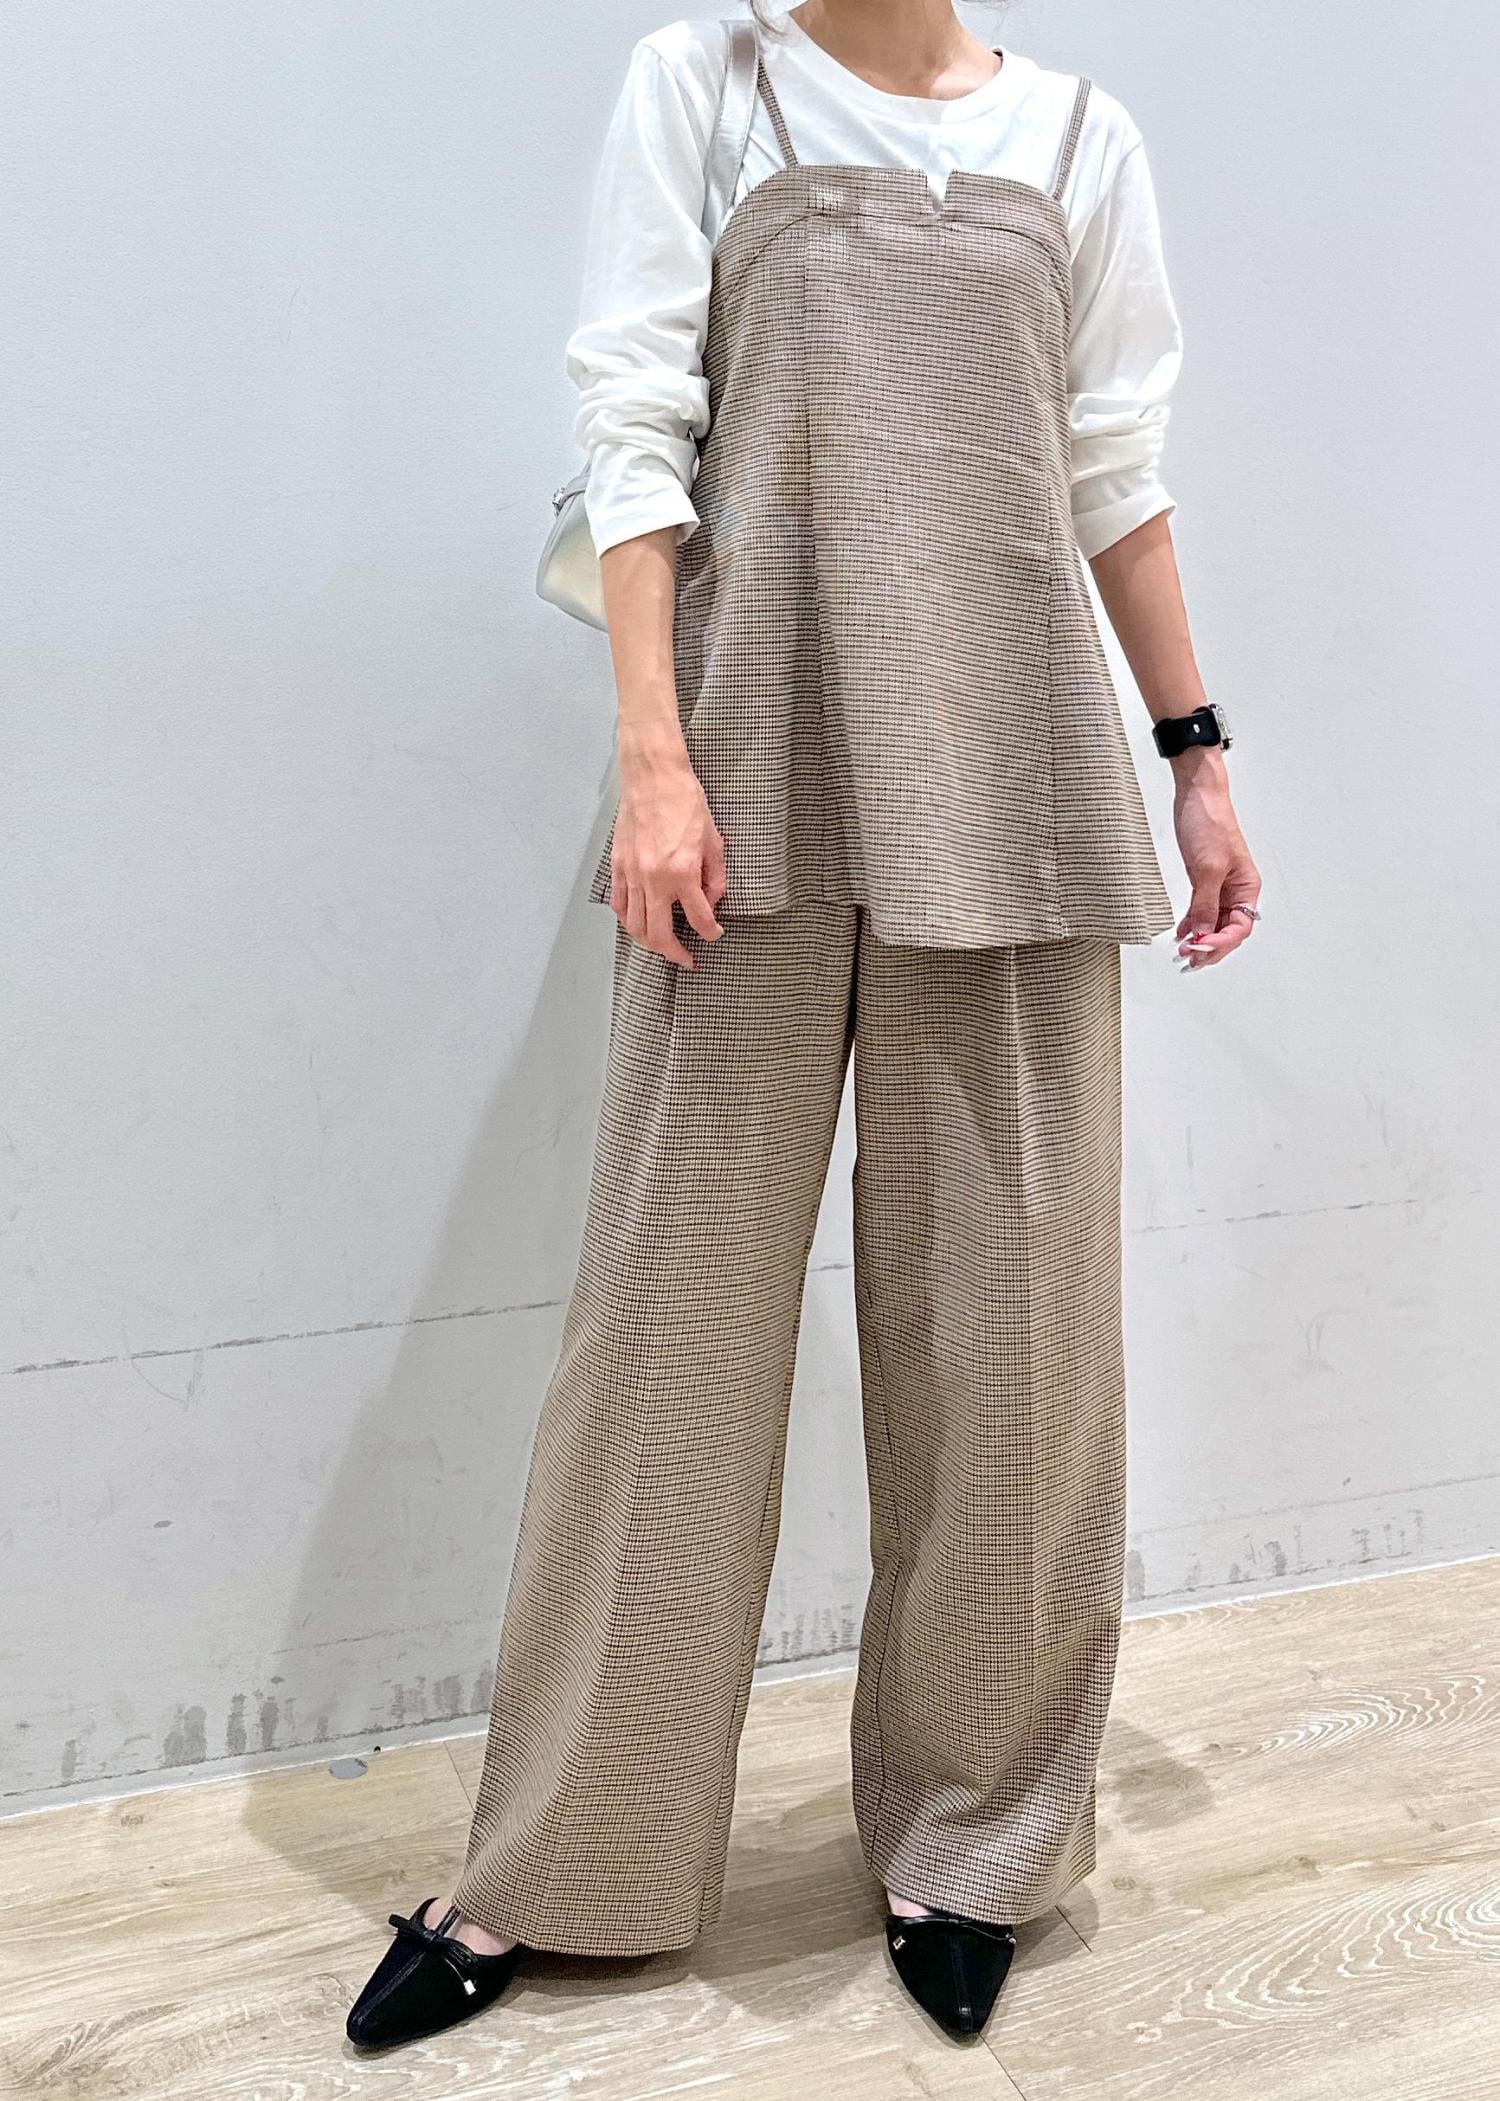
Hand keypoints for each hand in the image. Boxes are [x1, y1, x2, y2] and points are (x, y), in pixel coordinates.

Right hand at [609, 727, 726, 968]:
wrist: (653, 778)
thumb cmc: (684, 802)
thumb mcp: (714, 840)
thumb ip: (715, 876)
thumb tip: (711, 900)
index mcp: (683, 873)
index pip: (699, 918)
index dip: (711, 932)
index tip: (715, 934)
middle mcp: (655, 880)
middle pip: (659, 935)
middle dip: (674, 953)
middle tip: (685, 958)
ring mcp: (633, 875)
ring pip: (634, 926)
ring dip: (649, 943)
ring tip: (662, 946)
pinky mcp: (618, 867)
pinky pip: (620, 905)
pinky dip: (628, 921)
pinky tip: (639, 922)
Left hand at [1169, 747, 1260, 970]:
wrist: (1196, 796)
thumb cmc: (1210, 823)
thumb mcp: (1207, 868)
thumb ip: (1206, 904)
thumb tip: (1204, 934)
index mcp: (1247, 886)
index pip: (1239, 928)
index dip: (1220, 943)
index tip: (1199, 949)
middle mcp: (1236, 890)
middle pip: (1227, 930)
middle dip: (1210, 947)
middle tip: (1189, 960)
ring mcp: (1219, 886)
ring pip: (1213, 923)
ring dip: (1200, 939)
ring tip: (1183, 953)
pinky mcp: (1203, 880)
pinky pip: (1201, 909)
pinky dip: (1192, 924)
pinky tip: (1181, 934)